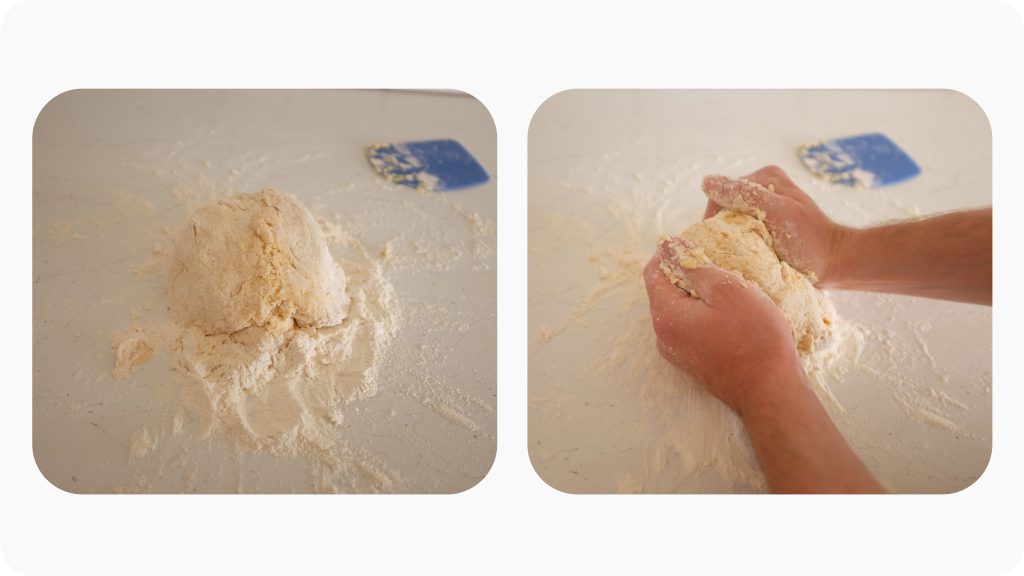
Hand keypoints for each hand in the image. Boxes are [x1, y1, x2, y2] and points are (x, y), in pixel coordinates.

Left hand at [643, 238, 804, 414]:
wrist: (771, 390)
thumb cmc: (754, 338)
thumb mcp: (727, 290)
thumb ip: (693, 265)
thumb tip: (667, 245)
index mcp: (666, 316)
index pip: (653, 272)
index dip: (671, 252)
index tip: (698, 242)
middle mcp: (663, 336)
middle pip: (664, 291)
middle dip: (685, 272)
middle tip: (717, 260)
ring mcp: (677, 352)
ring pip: (679, 309)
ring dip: (697, 293)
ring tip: (727, 283)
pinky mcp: (694, 361)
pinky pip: (691, 326)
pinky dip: (704, 312)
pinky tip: (729, 309)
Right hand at [702, 166, 847, 284]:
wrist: (833, 262)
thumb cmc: (808, 239)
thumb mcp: (777, 212)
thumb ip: (744, 194)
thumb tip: (706, 182)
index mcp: (765, 177)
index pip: (721, 193)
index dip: (716, 217)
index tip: (725, 239)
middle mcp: (762, 187)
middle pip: (724, 208)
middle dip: (725, 228)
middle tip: (737, 249)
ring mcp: (763, 207)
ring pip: (730, 221)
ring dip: (731, 238)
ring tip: (743, 253)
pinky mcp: (764, 224)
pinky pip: (740, 231)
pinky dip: (739, 243)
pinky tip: (748, 254)